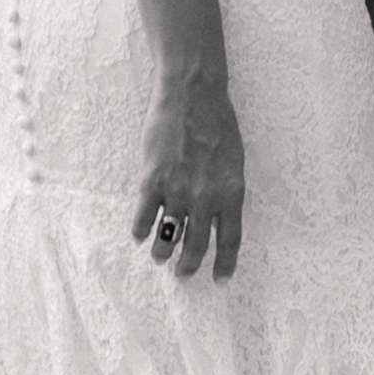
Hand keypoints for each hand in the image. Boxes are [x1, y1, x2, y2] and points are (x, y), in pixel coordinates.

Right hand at [133, 71, 246, 279]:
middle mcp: (205, 198)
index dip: (225, 263)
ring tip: (160, 257)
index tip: (220, 278)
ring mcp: (177, 190)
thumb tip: (217, 217)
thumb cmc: (218, 123)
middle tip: (184, 273)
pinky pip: (144, 216)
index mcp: (232, 193)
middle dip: (190, 264)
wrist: (193, 95)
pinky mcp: (152, 180)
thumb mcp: (234, 160)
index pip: (231, 239)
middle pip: (197, 244)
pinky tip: (139, 235)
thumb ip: (226, 190)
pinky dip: (141, 229)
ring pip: (168, 235)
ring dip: (163, 250)